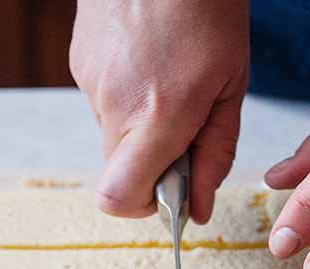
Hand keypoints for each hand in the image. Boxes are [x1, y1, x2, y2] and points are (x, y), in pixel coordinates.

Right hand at [70, 0, 249, 222]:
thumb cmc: (208, 7)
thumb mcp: (231, 84)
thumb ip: (214, 152)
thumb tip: (201, 208)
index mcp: (158, 114)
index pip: (119, 197)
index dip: (145, 206)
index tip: (172, 191)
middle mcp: (115, 104)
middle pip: (120, 170)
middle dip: (153, 163)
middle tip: (185, 124)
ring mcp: (90, 83)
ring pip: (112, 135)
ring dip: (142, 124)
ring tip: (169, 77)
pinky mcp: (79, 63)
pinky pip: (103, 101)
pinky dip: (127, 95)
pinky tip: (149, 60)